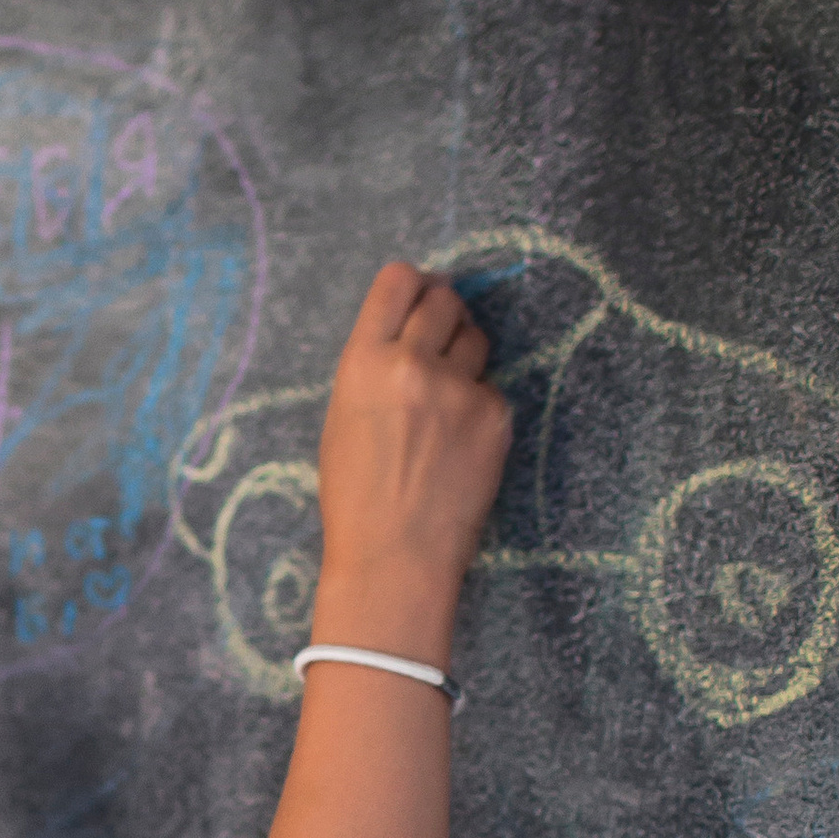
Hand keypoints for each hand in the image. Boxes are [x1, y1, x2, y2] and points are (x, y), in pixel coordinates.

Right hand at [308, 260, 510, 666]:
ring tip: (445, 394)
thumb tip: (409, 327)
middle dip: (443, 311)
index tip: (417, 296)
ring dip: (464, 351)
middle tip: (437, 339)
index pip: (398, 280)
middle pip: (445, 298)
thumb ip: (374, 366)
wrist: (395, 557)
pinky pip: (490, 387)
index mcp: (364, 362)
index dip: (412, 284)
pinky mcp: (495, 415)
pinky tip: (458, 439)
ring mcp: (460, 389)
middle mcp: (413, 364)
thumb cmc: (355, 496)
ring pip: (476, 336)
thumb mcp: (342, 417)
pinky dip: (478, 402)